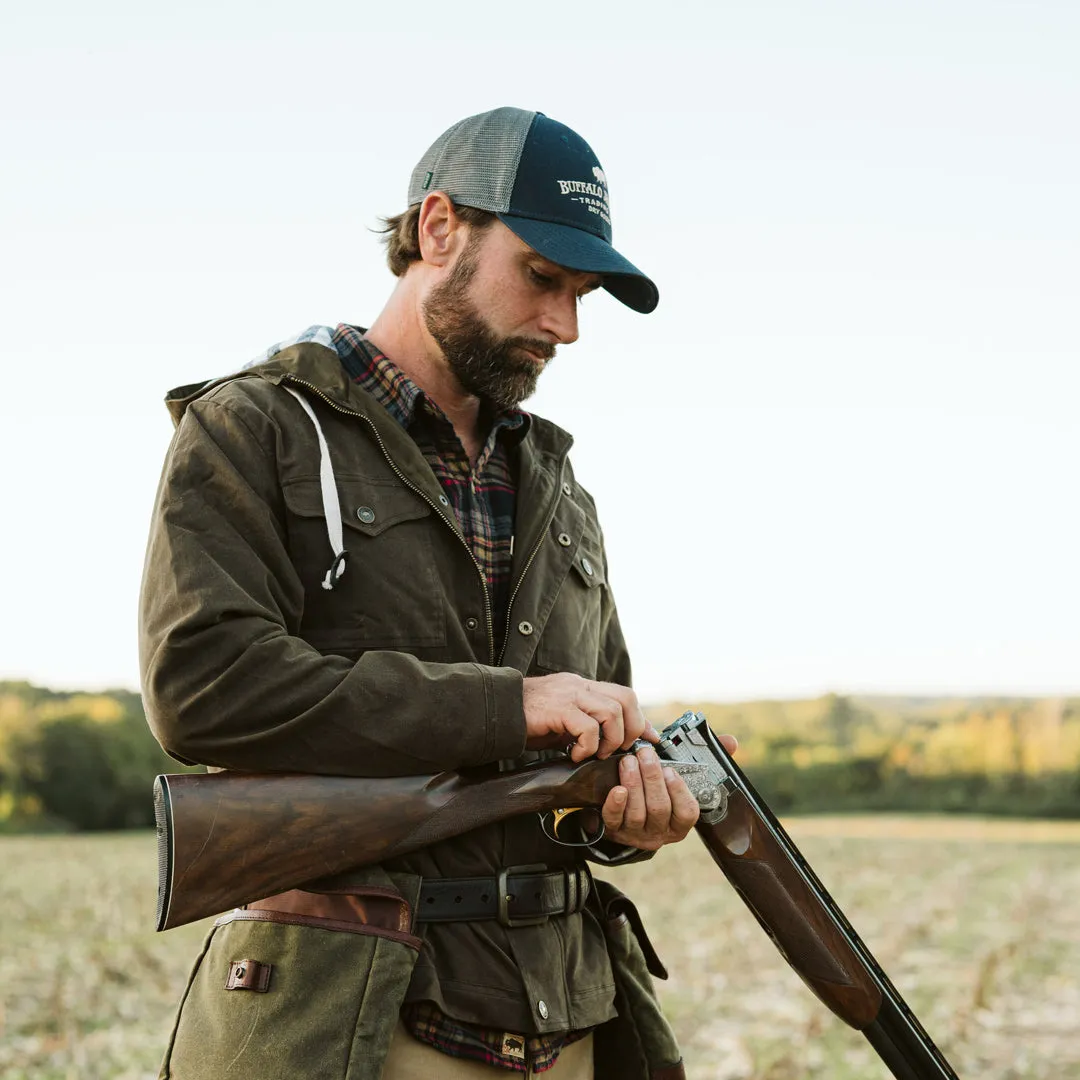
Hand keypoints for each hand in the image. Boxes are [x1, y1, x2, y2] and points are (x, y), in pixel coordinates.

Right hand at [522, 673, 656, 762]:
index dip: (641, 719)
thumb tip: (609, 743)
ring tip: (595, 754)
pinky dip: (589, 746)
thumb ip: (584, 726)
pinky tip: (576, 755)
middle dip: (630, 729)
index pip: (623, 695)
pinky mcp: (558, 708)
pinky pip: (588, 727)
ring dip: (610, 740)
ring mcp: (569, 694)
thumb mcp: (561, 722)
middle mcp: (578, 685)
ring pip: (612, 712)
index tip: (650, 738)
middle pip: (625, 699)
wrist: (493, 712)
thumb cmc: (524, 721)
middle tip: (616, 750)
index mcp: (581, 686)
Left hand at [601, 734, 738, 851]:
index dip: (679, 791)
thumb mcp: (678, 778)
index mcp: (680, 822)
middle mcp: (660, 832)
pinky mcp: (614, 830)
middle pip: (660, 809)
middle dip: (652, 779)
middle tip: (645, 753)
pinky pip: (614, 821)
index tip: (671, 770)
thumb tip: (730, 742)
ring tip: (629, 761)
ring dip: (634, 784)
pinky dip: (615, 804)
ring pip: (637, 813)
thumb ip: (703, 759)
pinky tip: (616, 789)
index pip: (687, 813)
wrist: (623, 814)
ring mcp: (637, 834)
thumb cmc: (657, 789)